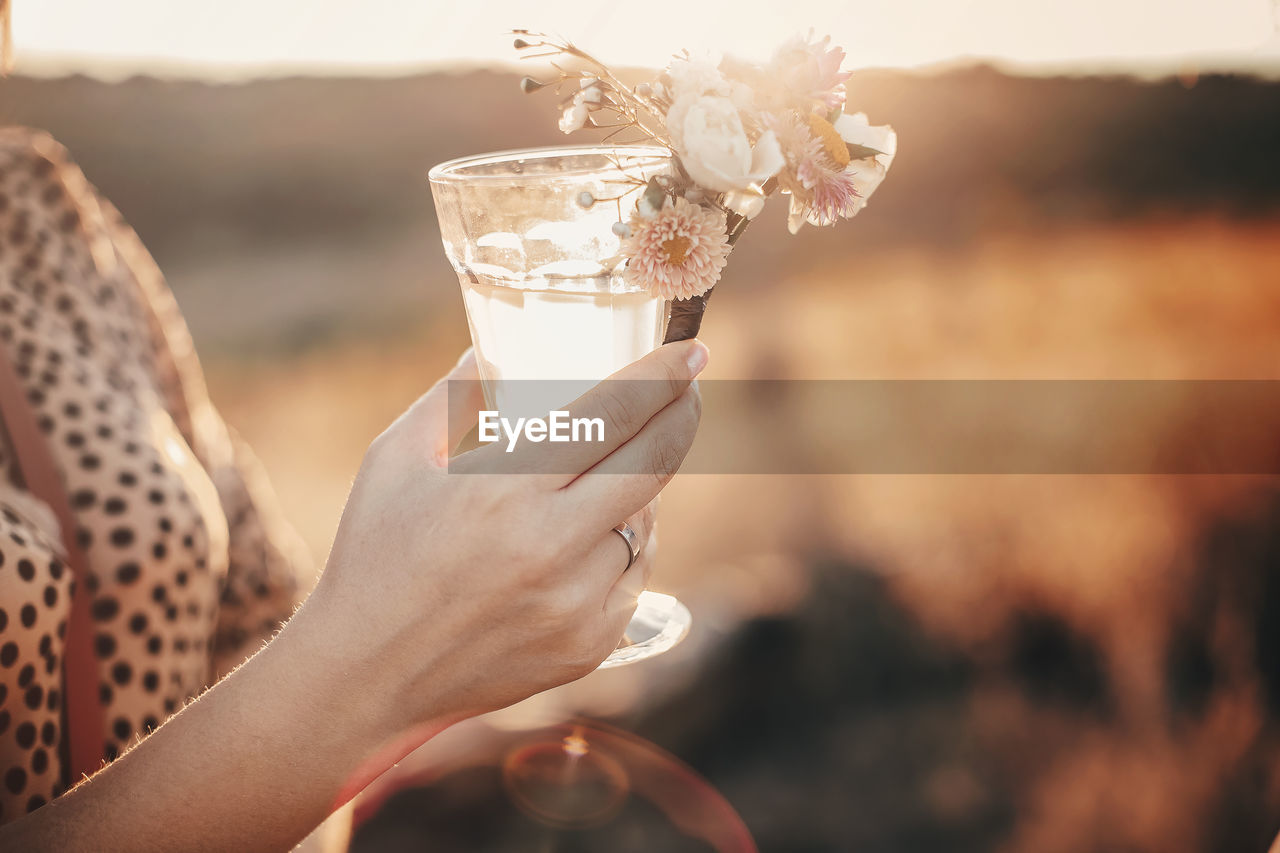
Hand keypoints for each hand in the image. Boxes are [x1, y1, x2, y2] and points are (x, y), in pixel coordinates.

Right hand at [307, 339, 706, 725]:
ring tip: (615, 470)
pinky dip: (629, 546)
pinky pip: (635, 578)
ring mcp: (577, 605)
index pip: (612, 416)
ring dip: (641, 489)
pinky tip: (600, 534)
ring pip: (646, 524)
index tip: (692, 353)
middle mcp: (552, 549)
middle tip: (688, 390)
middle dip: (681, 414)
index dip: (661, 377)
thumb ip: (451, 398)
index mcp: (504, 492)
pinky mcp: (588, 647)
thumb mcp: (394, 460)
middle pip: (654, 463)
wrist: (366, 675)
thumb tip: (494, 352)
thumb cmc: (374, 557)